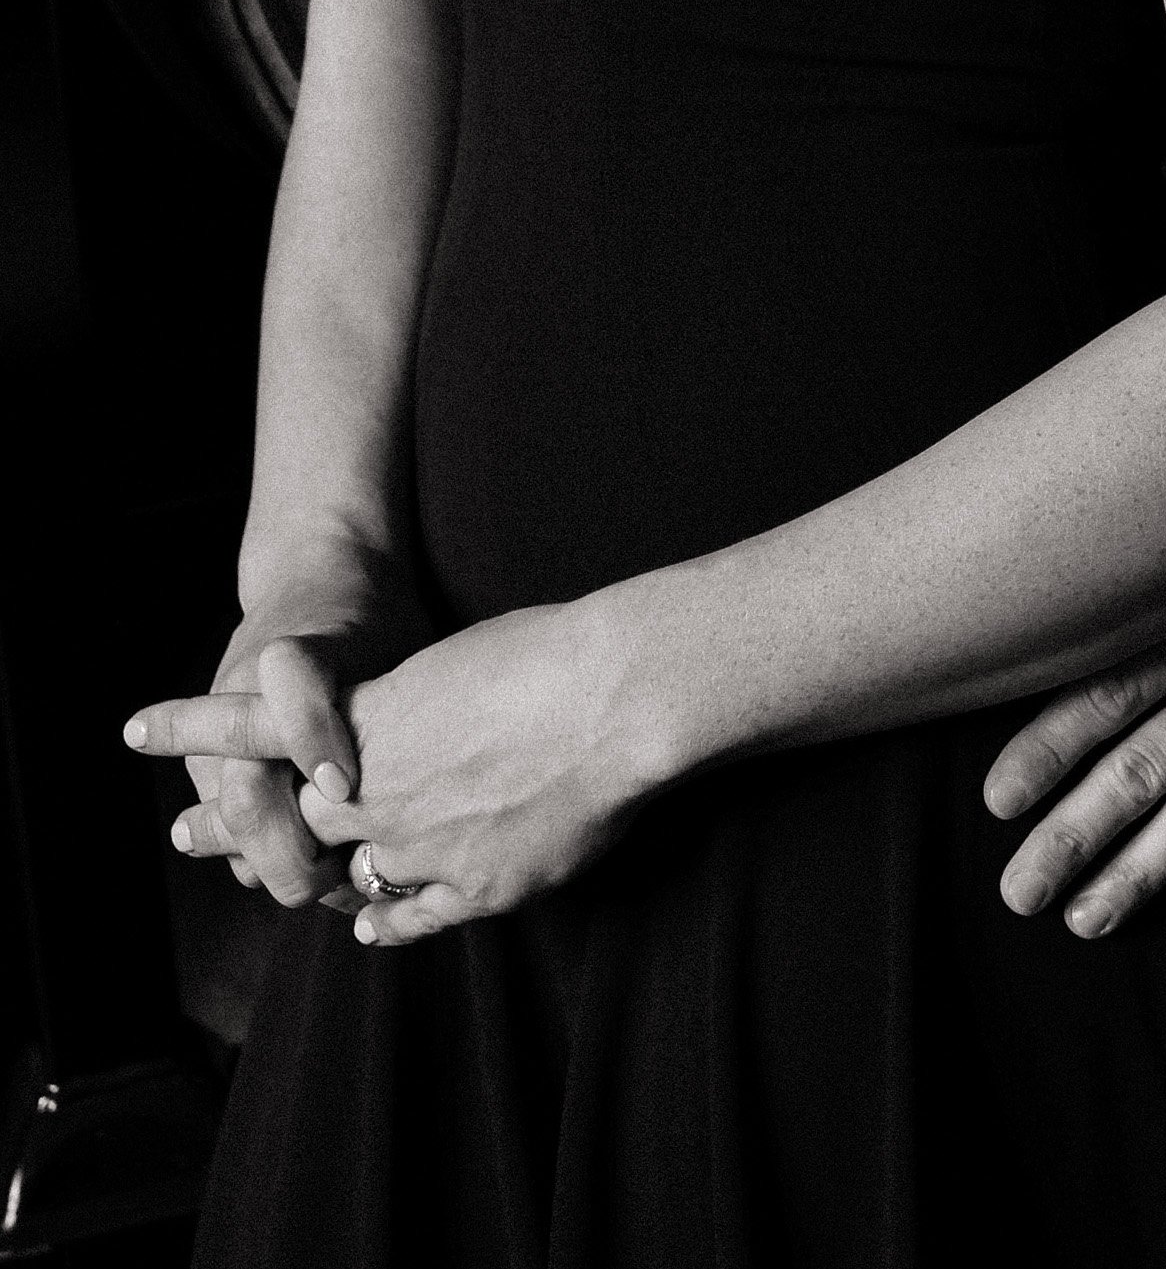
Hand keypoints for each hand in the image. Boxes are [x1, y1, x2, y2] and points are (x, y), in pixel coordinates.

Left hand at [135, 592, 650, 944]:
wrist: (615, 702)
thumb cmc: (551, 653)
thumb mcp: (460, 661)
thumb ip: (420, 701)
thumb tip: (411, 712)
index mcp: (370, 721)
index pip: (257, 728)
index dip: (196, 729)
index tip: (136, 727)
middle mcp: (377, 791)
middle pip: (282, 818)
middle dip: (230, 824)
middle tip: (182, 830)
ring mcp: (422, 847)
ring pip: (341, 874)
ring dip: (304, 880)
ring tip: (276, 888)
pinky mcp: (475, 889)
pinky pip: (410, 913)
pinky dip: (385, 917)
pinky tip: (363, 926)